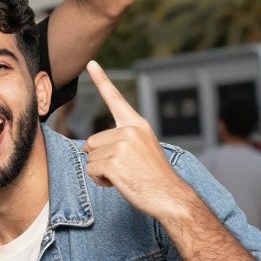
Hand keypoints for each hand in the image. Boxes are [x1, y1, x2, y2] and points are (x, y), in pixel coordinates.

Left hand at [83, 61, 193, 219]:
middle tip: (126, 169)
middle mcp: (129, 131)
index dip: (101, 80)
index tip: (90, 63)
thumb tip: (89, 145)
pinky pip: (91, 171)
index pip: (115, 99)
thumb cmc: (154, 177)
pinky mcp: (113, 162)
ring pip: (90, 158)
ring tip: (126, 176)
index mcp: (137, 125)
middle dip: (100, 159)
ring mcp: (121, 145)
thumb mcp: (141, 150)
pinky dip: (101, 181)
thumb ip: (120, 141)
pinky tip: (121, 183)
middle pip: (91, 142)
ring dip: (102, 172)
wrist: (170, 197)